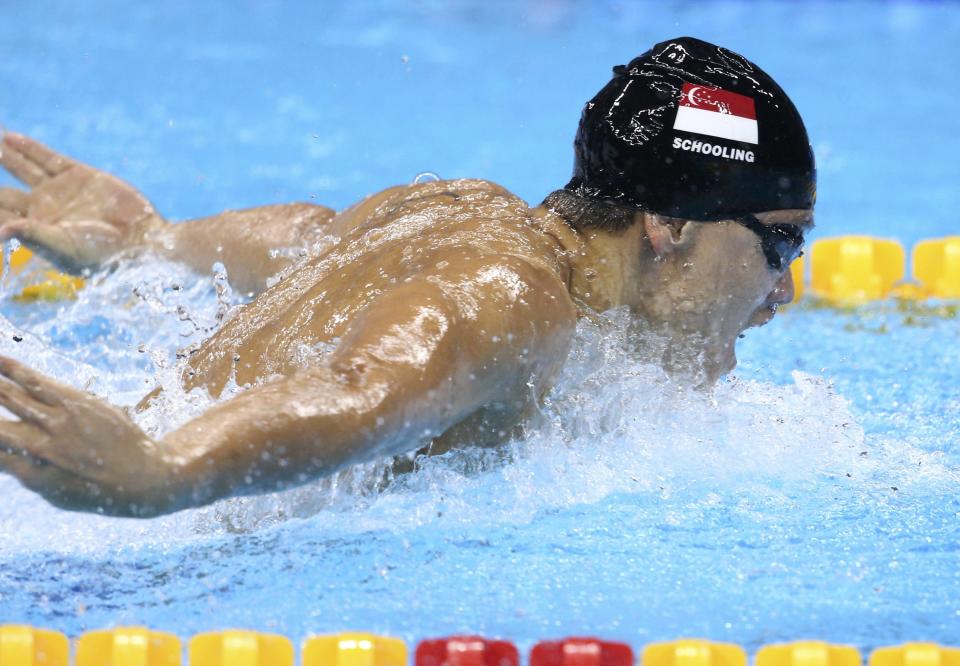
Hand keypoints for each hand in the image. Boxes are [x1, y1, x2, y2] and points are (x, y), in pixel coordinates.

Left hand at [0, 132, 164, 272]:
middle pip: (2, 191)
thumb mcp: (65, 247)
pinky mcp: (80, 175)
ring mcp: (60, 191)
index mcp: (33, 230)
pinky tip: (10, 138)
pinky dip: (28, 148)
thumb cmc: (103, 254)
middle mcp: (43, 209)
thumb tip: (1, 231)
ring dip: (3, 155)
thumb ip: (32, 235)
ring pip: (21, 168)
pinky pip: (48, 158)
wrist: (142, 241)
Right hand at [0, 356, 175, 515]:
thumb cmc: (96, 490)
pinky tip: (0, 360)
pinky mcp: (77, 402)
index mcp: (29, 473)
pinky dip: (15, 370)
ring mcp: (59, 421)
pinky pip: (39, 382)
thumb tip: (5, 457)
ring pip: (11, 396)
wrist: (145, 478)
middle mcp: (40, 446)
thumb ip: (24, 473)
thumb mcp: (54, 493)